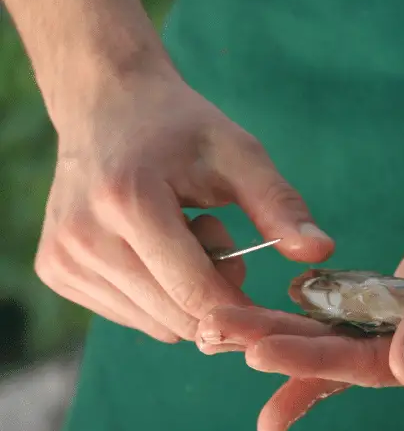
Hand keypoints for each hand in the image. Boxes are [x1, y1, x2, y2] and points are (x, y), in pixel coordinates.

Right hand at [35, 72, 333, 342]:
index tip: (280, 312)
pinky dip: (159, 297)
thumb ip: (279, 204)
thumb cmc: (179, 128)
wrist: (105, 104)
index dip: (247, 312)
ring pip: (157, 326)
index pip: (197, 294)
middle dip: (219, 299)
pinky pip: (132, 317)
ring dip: (188, 298)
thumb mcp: (238, 154)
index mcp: (129, 203)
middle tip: (222, 240)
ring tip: (185, 237)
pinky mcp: (55, 272)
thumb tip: (321, 252)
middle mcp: (84, 238)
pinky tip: (156, 248)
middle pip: (178, 318)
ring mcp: (63, 259)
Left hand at [197, 148, 403, 430]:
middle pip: (356, 363)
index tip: (262, 351)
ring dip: (289, 342)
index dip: (322, 361)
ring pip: (348, 347)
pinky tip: (266, 331)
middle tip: (221, 339)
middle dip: (288, 353)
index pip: (385, 368)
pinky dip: (313, 328)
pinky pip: (356, 325)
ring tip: (225, 338)